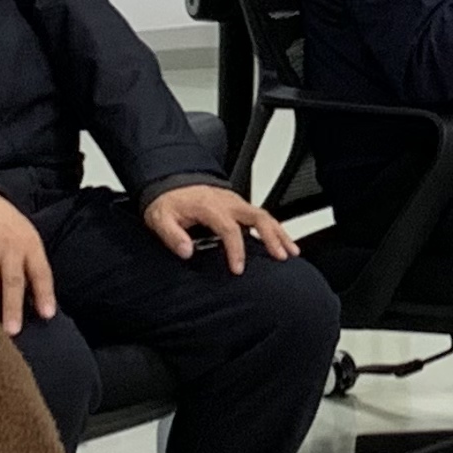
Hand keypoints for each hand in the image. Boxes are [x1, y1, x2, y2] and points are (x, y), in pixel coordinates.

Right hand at [0, 191, 57, 332]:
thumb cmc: (13, 235)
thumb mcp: (30, 244)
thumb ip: (35, 273)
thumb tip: (42, 309)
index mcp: (29, 247)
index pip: (40, 272)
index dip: (44, 293)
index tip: (47, 315)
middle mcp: (7, 249)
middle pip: (11, 281)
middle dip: (12, 307)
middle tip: (13, 331)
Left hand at [146, 182, 295, 273]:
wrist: (170, 184)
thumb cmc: (168, 202)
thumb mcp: (160, 218)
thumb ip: (172, 236)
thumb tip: (186, 251)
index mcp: (210, 207)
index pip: (229, 229)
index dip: (236, 250)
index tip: (238, 269)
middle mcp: (228, 203)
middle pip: (258, 217)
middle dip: (272, 237)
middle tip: (280, 256)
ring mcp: (236, 203)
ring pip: (264, 215)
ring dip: (279, 233)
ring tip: (291, 252)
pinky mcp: (239, 205)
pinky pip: (262, 215)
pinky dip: (275, 228)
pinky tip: (282, 242)